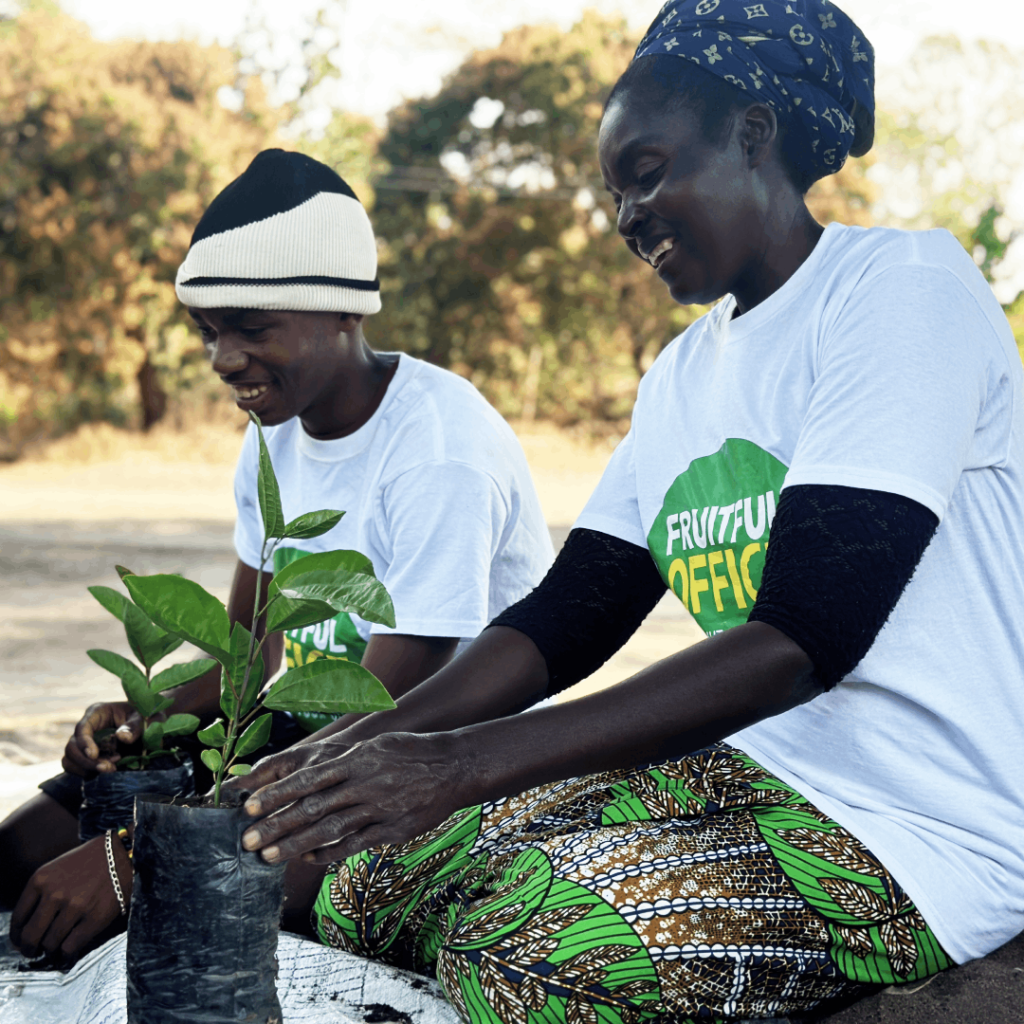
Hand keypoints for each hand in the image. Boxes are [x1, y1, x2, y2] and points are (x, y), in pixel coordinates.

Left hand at [10, 834, 128, 960]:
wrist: (125, 851)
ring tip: (57, 946)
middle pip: (31, 937)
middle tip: (34, 951)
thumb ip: (41, 892)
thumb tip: (28, 926)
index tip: (22, 941)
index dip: (17, 936)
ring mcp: (75, 907)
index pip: (18, 919)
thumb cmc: (91, 860)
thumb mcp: (58, 867)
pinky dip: (67, 953)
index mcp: (41, 879)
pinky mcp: (94, 918)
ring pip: (50, 944)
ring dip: (52, 949)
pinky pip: (70, 948)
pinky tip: (70, 948)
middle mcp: (54, 894)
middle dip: (30, 949)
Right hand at [62, 701, 141, 775]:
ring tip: (112, 767)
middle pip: (72, 747)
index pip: (82, 728)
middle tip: (110, 767)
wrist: (145, 725)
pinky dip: (87, 773)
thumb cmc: (142, 717)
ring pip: (70, 759)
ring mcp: (83, 742)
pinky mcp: (85, 755)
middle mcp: (87, 727)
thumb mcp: (142, 717)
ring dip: (87, 768)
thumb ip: (134, 726)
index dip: (84, 743)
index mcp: (96, 713)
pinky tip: (105, 771)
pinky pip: (75, 767)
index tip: (94, 755)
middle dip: (87, 761)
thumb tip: (122, 737)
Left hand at [240, 732, 469, 865]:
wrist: (452, 767)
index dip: (277, 794)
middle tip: (248, 840)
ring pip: (328, 830)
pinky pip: (353, 845)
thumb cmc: (408, 753)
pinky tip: (307, 859)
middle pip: (312, 807)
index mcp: (356, 759)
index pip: (307, 779)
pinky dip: (328, 853)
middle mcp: (363, 783)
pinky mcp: (391, 830)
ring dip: (294, 844)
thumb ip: (343, 762)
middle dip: (276, 824)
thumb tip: (309, 778)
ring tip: (268, 856)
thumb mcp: (375, 746)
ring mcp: (377, 808)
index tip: (251, 807)